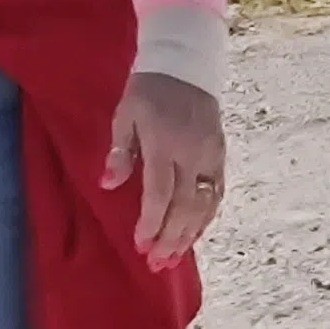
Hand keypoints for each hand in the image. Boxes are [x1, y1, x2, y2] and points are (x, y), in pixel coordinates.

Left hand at [102, 71, 227, 267]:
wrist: (186, 64)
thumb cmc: (147, 91)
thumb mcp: (124, 114)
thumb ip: (119, 151)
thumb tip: (108, 185)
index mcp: (164, 142)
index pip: (160, 193)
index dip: (151, 223)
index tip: (140, 245)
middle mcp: (192, 153)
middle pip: (184, 206)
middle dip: (171, 239)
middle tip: (156, 264)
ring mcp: (210, 155)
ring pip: (204, 204)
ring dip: (189, 235)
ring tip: (173, 259)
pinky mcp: (221, 155)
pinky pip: (216, 193)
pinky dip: (206, 217)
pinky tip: (194, 234)